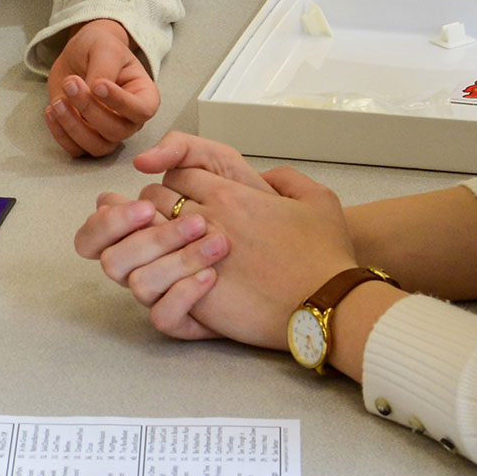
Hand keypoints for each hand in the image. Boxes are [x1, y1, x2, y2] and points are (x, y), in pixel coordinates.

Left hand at [42, 20, 158, 157]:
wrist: (79, 54)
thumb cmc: (100, 48)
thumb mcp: (105, 48)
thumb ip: (104, 69)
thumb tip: (94, 92)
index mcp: (145, 96)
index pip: (142, 110)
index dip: (120, 102)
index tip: (97, 84)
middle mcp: (130, 119)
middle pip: (116, 131)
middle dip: (89, 109)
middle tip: (70, 82)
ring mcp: (108, 132)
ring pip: (98, 147)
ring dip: (73, 127)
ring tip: (57, 102)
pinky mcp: (85, 136)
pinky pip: (76, 150)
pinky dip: (60, 134)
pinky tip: (51, 110)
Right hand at [71, 135, 282, 338]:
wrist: (308, 253)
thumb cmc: (261, 207)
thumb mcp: (223, 163)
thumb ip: (181, 149)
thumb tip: (141, 162)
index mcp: (149, 224)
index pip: (101, 223)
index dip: (111, 218)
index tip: (147, 208)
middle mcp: (152, 259)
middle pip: (106, 256)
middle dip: (128, 238)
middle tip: (164, 220)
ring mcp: (168, 289)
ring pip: (136, 283)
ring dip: (171, 259)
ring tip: (217, 242)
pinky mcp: (191, 319)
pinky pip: (163, 316)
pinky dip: (182, 295)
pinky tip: (212, 277)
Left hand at [145, 144, 358, 352]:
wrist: (331, 303)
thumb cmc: (326, 255)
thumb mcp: (319, 199)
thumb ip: (287, 179)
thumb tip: (266, 177)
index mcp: (231, 194)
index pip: (176, 172)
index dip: (176, 183)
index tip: (184, 199)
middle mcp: (208, 219)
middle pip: (153, 198)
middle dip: (155, 208)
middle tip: (167, 224)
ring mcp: (197, 257)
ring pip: (146, 237)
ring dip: (149, 242)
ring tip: (163, 253)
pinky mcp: (196, 296)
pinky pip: (154, 281)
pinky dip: (157, 280)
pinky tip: (172, 283)